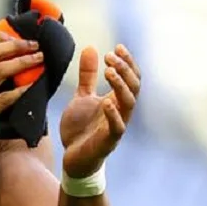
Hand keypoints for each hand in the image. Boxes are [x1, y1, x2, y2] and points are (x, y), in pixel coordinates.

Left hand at [59, 44, 140, 177]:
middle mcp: (121, 112)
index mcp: (116, 100)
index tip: (117, 47)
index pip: (131, 78)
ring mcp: (116, 126)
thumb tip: (91, 48)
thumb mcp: (82, 96)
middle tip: (110, 56)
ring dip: (121, 86)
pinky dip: (113, 114)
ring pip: (128, 104)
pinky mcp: (107, 142)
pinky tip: (105, 101)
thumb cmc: (81, 129)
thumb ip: (87, 76)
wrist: (73, 158)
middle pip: (134, 87)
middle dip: (125, 70)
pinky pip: (117, 128)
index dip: (128, 62)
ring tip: (109, 71)